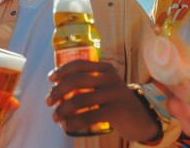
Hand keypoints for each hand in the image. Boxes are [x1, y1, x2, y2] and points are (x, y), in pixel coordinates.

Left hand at [46, 60, 160, 141]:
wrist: (140, 118)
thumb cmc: (114, 101)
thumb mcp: (105, 86)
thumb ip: (88, 82)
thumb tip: (56, 88)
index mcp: (105, 68)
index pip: (79, 64)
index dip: (62, 70)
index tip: (50, 79)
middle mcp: (111, 78)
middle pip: (76, 80)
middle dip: (58, 91)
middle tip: (49, 101)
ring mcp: (114, 94)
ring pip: (80, 100)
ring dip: (62, 109)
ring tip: (55, 117)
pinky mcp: (116, 111)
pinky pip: (89, 116)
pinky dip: (74, 122)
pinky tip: (67, 126)